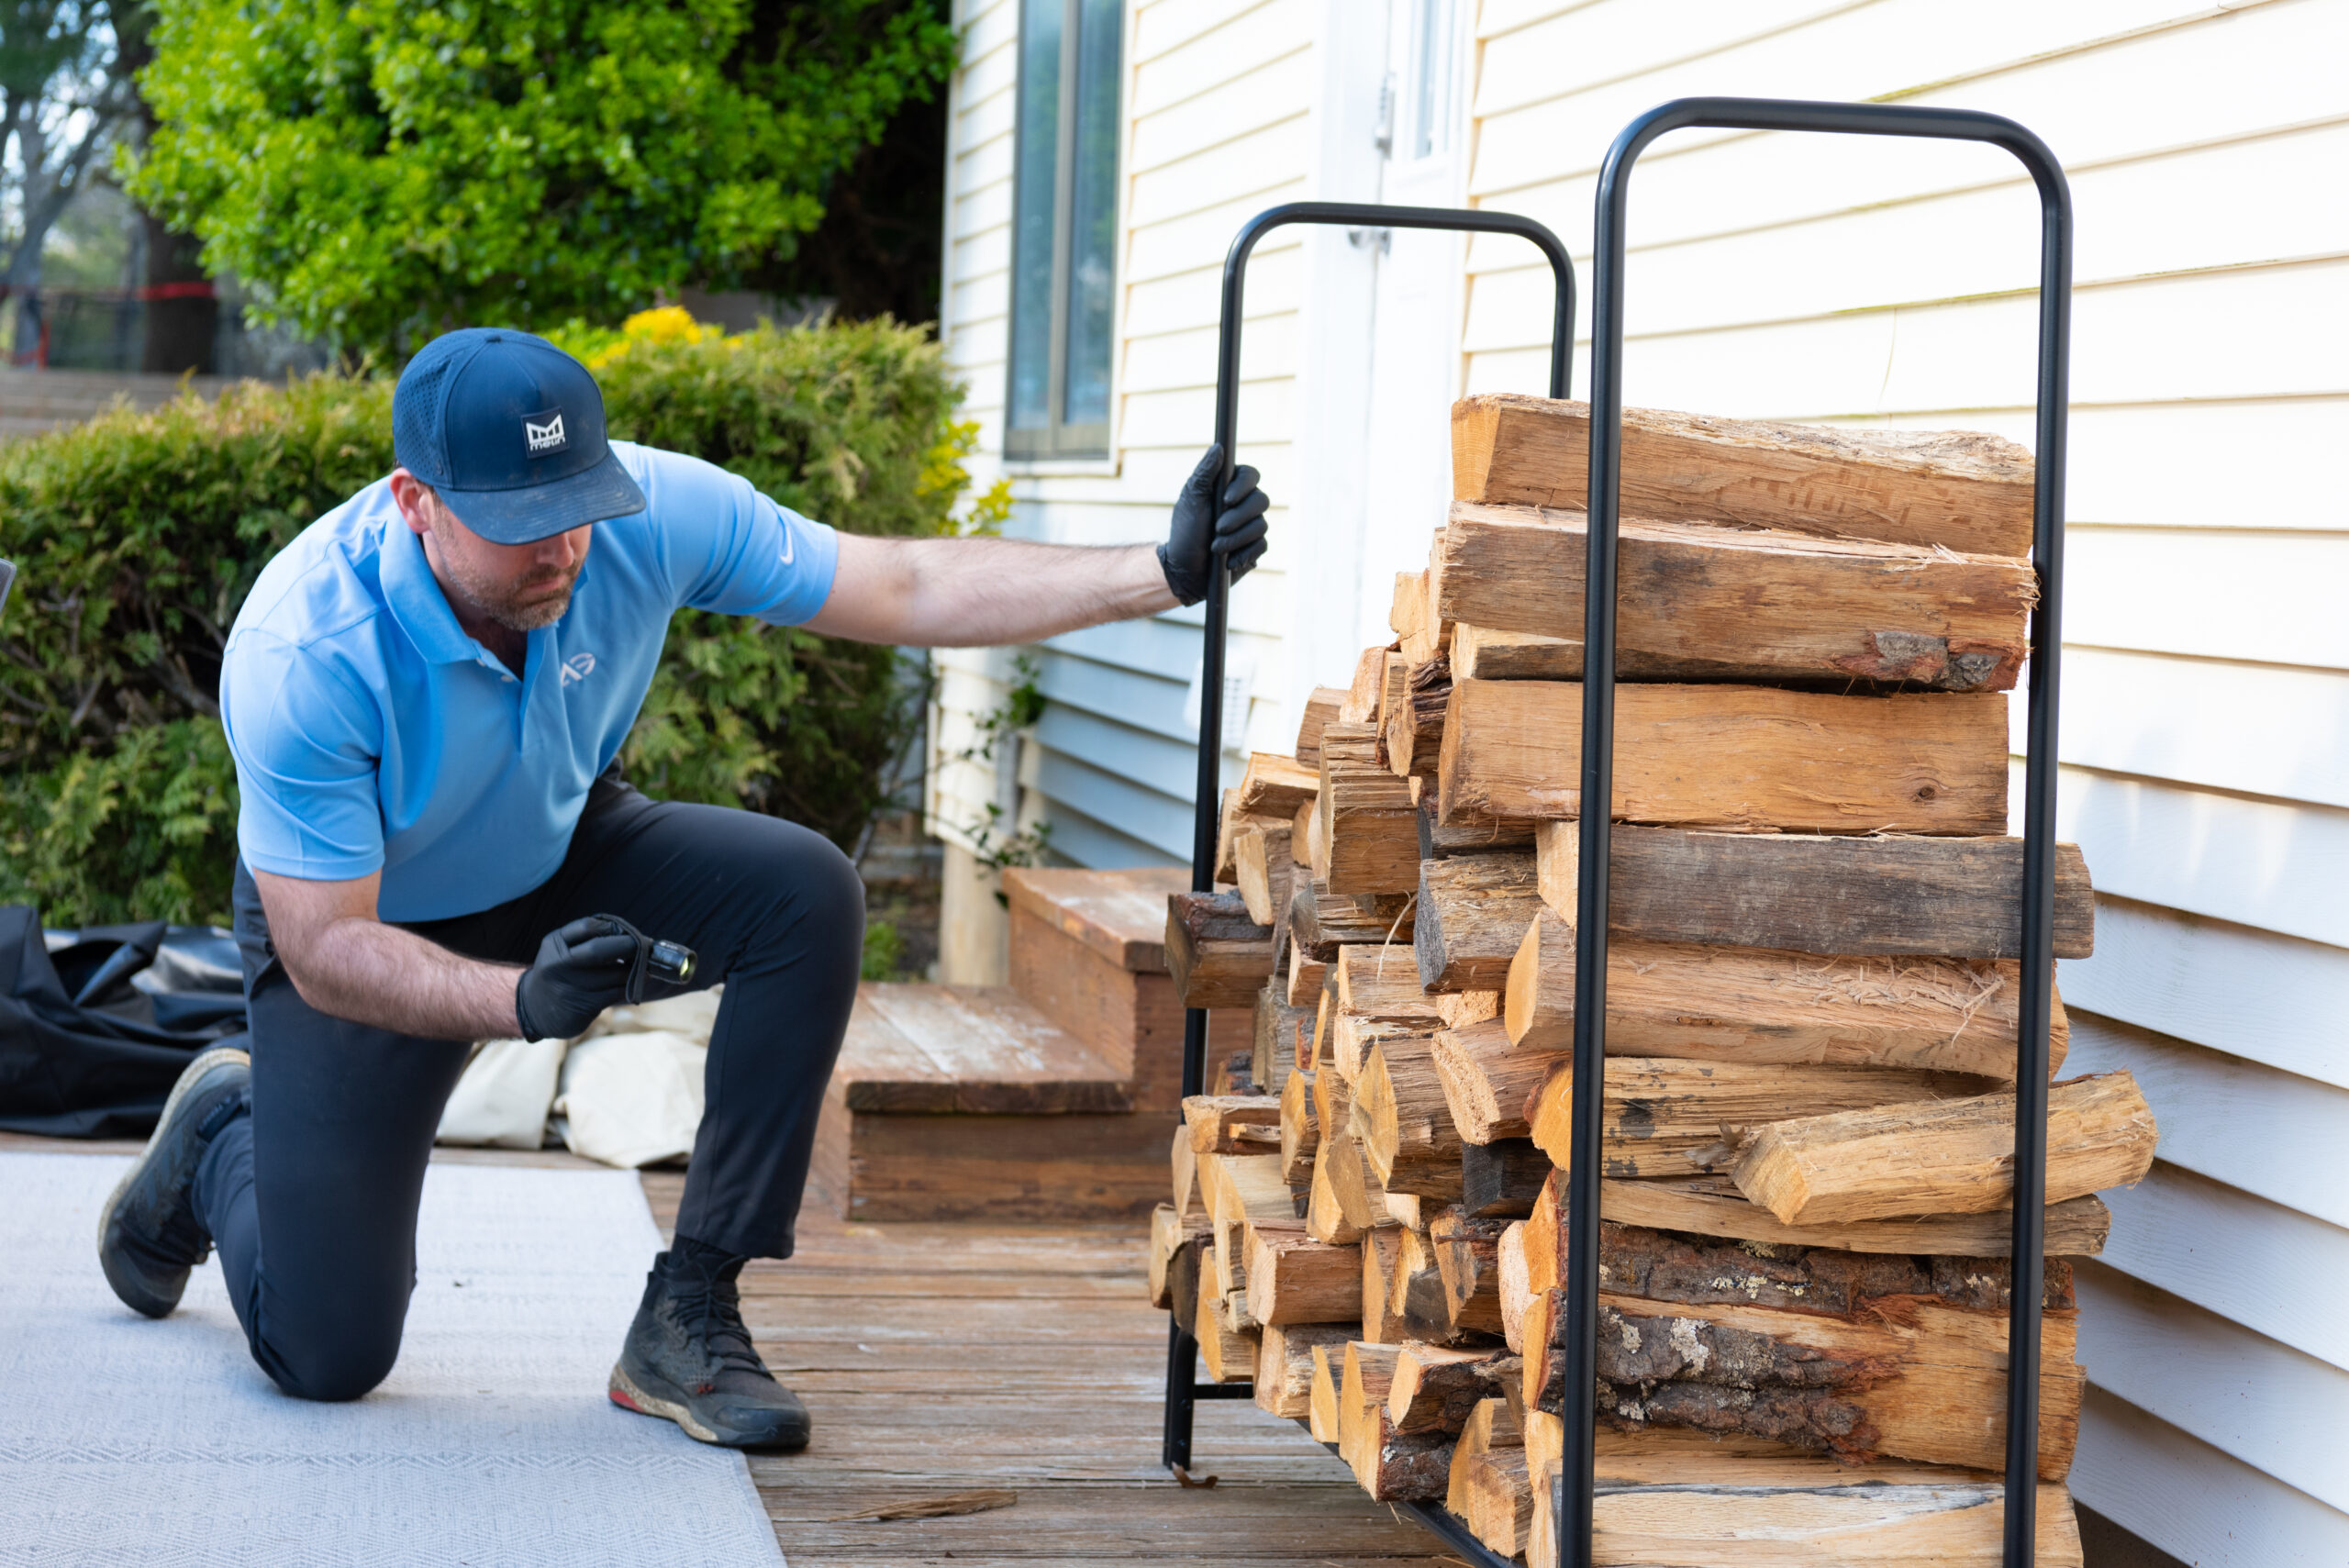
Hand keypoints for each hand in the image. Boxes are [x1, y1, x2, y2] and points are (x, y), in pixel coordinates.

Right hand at [513, 914, 649, 1041]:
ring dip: (634, 969)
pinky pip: (617, 991)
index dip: (613, 927)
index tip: (626, 931)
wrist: (535, 1011)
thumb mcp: (560, 950)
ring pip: (614, 973)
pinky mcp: (585, 1005)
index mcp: (555, 944)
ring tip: (643, 966)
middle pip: (600, 949)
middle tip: (644, 945)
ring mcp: (572, 986)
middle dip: (628, 945)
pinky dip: (631, 986)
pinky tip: (636, 983)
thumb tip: (627, 932)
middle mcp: (559, 963)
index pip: (588, 926)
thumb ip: (585, 939)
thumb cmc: (559, 974)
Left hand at [1159, 444, 1270, 606]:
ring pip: (1261, 525)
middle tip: (1217, 528)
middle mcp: (1245, 504)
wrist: (1185, 569)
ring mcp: (1252, 526)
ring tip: (1216, 548)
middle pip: (1261, 500)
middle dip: (1237, 517)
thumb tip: (1218, 447)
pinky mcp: (1255, 547)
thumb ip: (1205, 474)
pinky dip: (1243, 553)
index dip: (1242, 486)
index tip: (1226, 499)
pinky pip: (1262, 546)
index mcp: (1230, 488)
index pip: (1250, 475)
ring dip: (1236, 538)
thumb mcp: (1191, 500)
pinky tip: (1228, 561)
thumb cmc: (1185, 532)